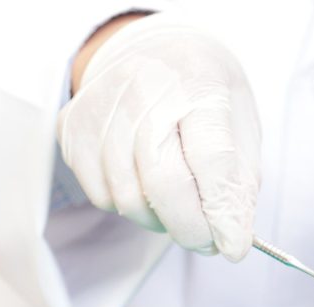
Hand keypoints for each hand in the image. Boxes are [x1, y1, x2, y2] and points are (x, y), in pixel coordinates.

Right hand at [58, 13, 259, 260]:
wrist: (155, 51)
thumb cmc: (205, 95)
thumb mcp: (240, 126)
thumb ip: (238, 182)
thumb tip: (232, 236)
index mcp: (198, 84)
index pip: (211, 159)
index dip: (222, 212)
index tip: (234, 246)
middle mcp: (144, 89)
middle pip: (162, 182)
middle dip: (189, 227)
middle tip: (207, 242)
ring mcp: (101, 106)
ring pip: (127, 197)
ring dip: (159, 220)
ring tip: (179, 208)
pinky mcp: (72, 126)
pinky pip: (100, 194)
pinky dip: (128, 206)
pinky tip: (146, 187)